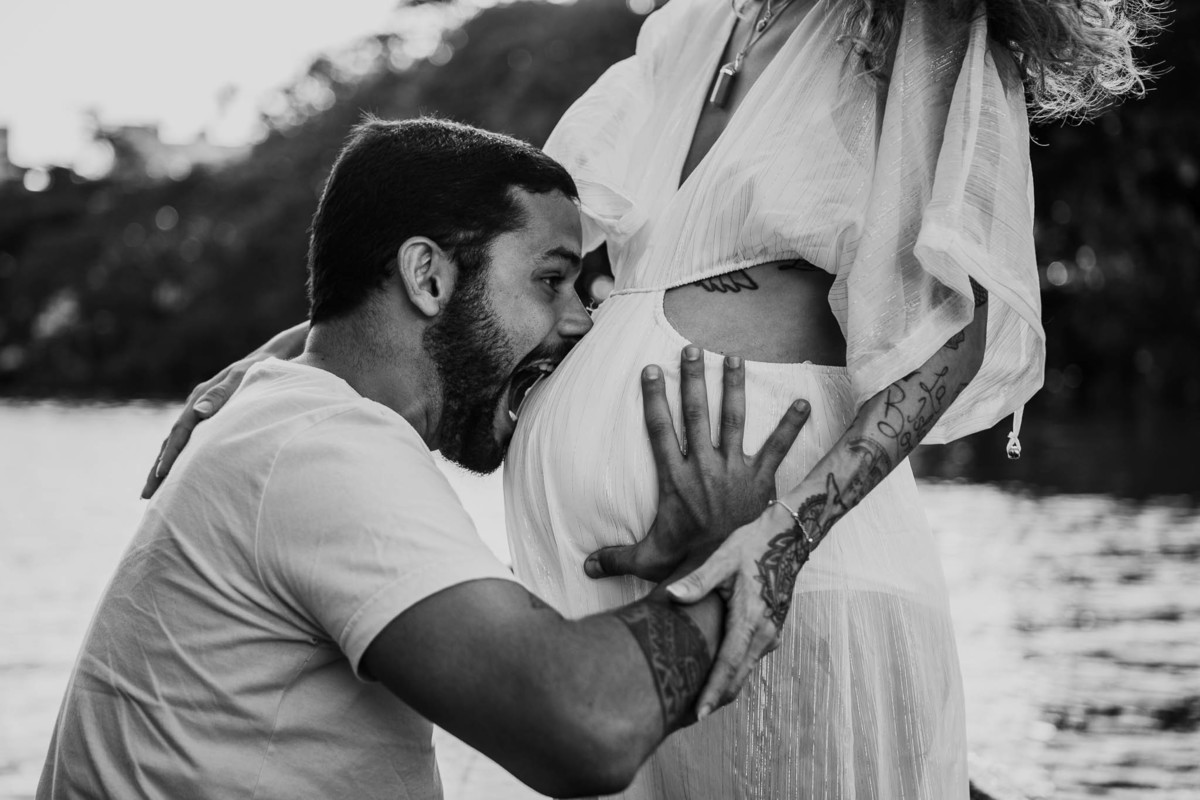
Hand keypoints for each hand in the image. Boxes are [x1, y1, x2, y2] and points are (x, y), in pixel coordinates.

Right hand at [139, 322, 307, 497]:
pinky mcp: (208, 419)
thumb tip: (199, 412)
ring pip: (176, 444)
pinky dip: (178, 459)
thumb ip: (222, 394)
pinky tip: (175, 475)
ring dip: (163, 467)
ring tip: (152, 492)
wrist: (268, 360)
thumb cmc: (260, 370)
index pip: (180, 432)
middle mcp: (195, 406)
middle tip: (144, 495)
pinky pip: (188, 443)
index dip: (171, 455)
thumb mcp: (243, 378)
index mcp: (200, 399)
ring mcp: (200, 413)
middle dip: (157, 469)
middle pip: (170, 442)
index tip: (161, 475)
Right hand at [583, 346, 809, 582]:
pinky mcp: (761, 482)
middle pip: (695, 414)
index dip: (653, 398)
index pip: (658, 429)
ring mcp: (733, 472)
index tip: (650, 369)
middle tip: (692, 349)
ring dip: (732, 387)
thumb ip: (616, 558)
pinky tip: (803, 403)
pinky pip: (778, 449)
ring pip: (732, 420)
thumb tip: (586, 566)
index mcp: (674, 480)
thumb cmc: (684, 566)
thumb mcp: (646, 561)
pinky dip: (791, 427)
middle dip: (692, 379)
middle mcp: (702, 468)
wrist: (724, 579)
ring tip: (734, 358)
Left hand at [665, 501, 809, 718]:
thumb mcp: (722, 559)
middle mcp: (765, 632)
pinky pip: (751, 659)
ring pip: (746, 670)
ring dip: (726, 687)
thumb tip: (672, 596)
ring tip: (697, 701)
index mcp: (750, 618)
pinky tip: (716, 675)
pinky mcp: (772, 631)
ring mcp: (771, 634)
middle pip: (738, 676)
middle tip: (688, 716)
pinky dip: (735, 672)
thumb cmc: (751, 546)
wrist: (786, 539)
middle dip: (716, 698)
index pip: (729, 664)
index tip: (698, 713)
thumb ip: (698, 581)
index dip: (713, 691)